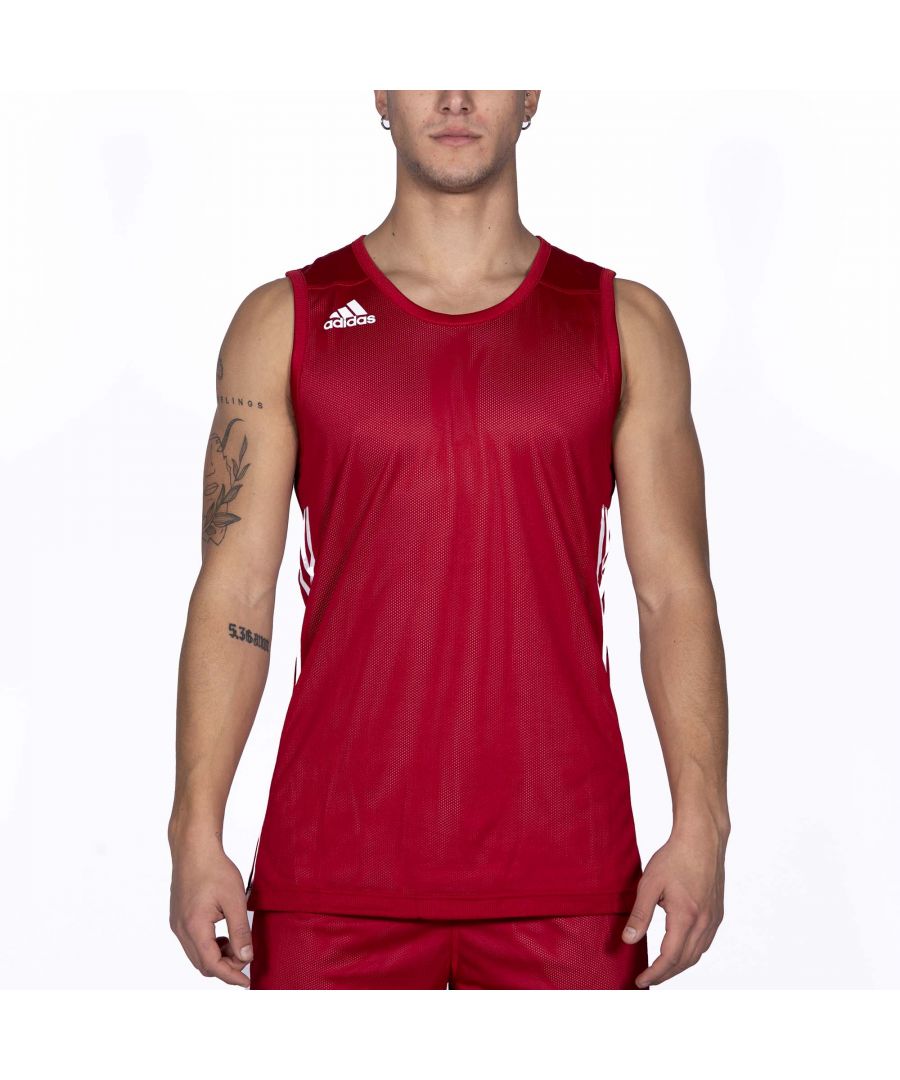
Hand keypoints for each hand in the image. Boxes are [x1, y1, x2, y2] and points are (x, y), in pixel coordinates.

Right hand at [169, 839, 253, 987]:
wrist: (194, 847)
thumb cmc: (214, 869)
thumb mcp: (234, 900)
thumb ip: (240, 931)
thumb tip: (246, 957)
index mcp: (194, 927)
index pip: (212, 965)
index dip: (231, 976)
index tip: (247, 983)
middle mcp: (181, 930)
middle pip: (202, 964)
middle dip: (225, 966)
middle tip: (246, 957)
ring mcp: (177, 924)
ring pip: (197, 954)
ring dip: (217, 956)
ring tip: (237, 943)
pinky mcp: (179, 918)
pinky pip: (193, 942)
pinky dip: (209, 945)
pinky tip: (224, 934)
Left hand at [621, 819, 726, 987]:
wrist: (703, 838)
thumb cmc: (675, 857)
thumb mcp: (650, 884)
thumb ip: (640, 914)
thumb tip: (629, 940)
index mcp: (686, 917)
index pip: (670, 957)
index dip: (655, 973)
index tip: (641, 981)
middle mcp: (704, 922)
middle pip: (685, 961)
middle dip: (666, 973)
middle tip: (648, 978)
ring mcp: (713, 918)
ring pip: (698, 953)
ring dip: (679, 965)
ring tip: (662, 968)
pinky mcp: (717, 912)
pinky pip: (705, 942)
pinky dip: (691, 952)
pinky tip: (680, 949)